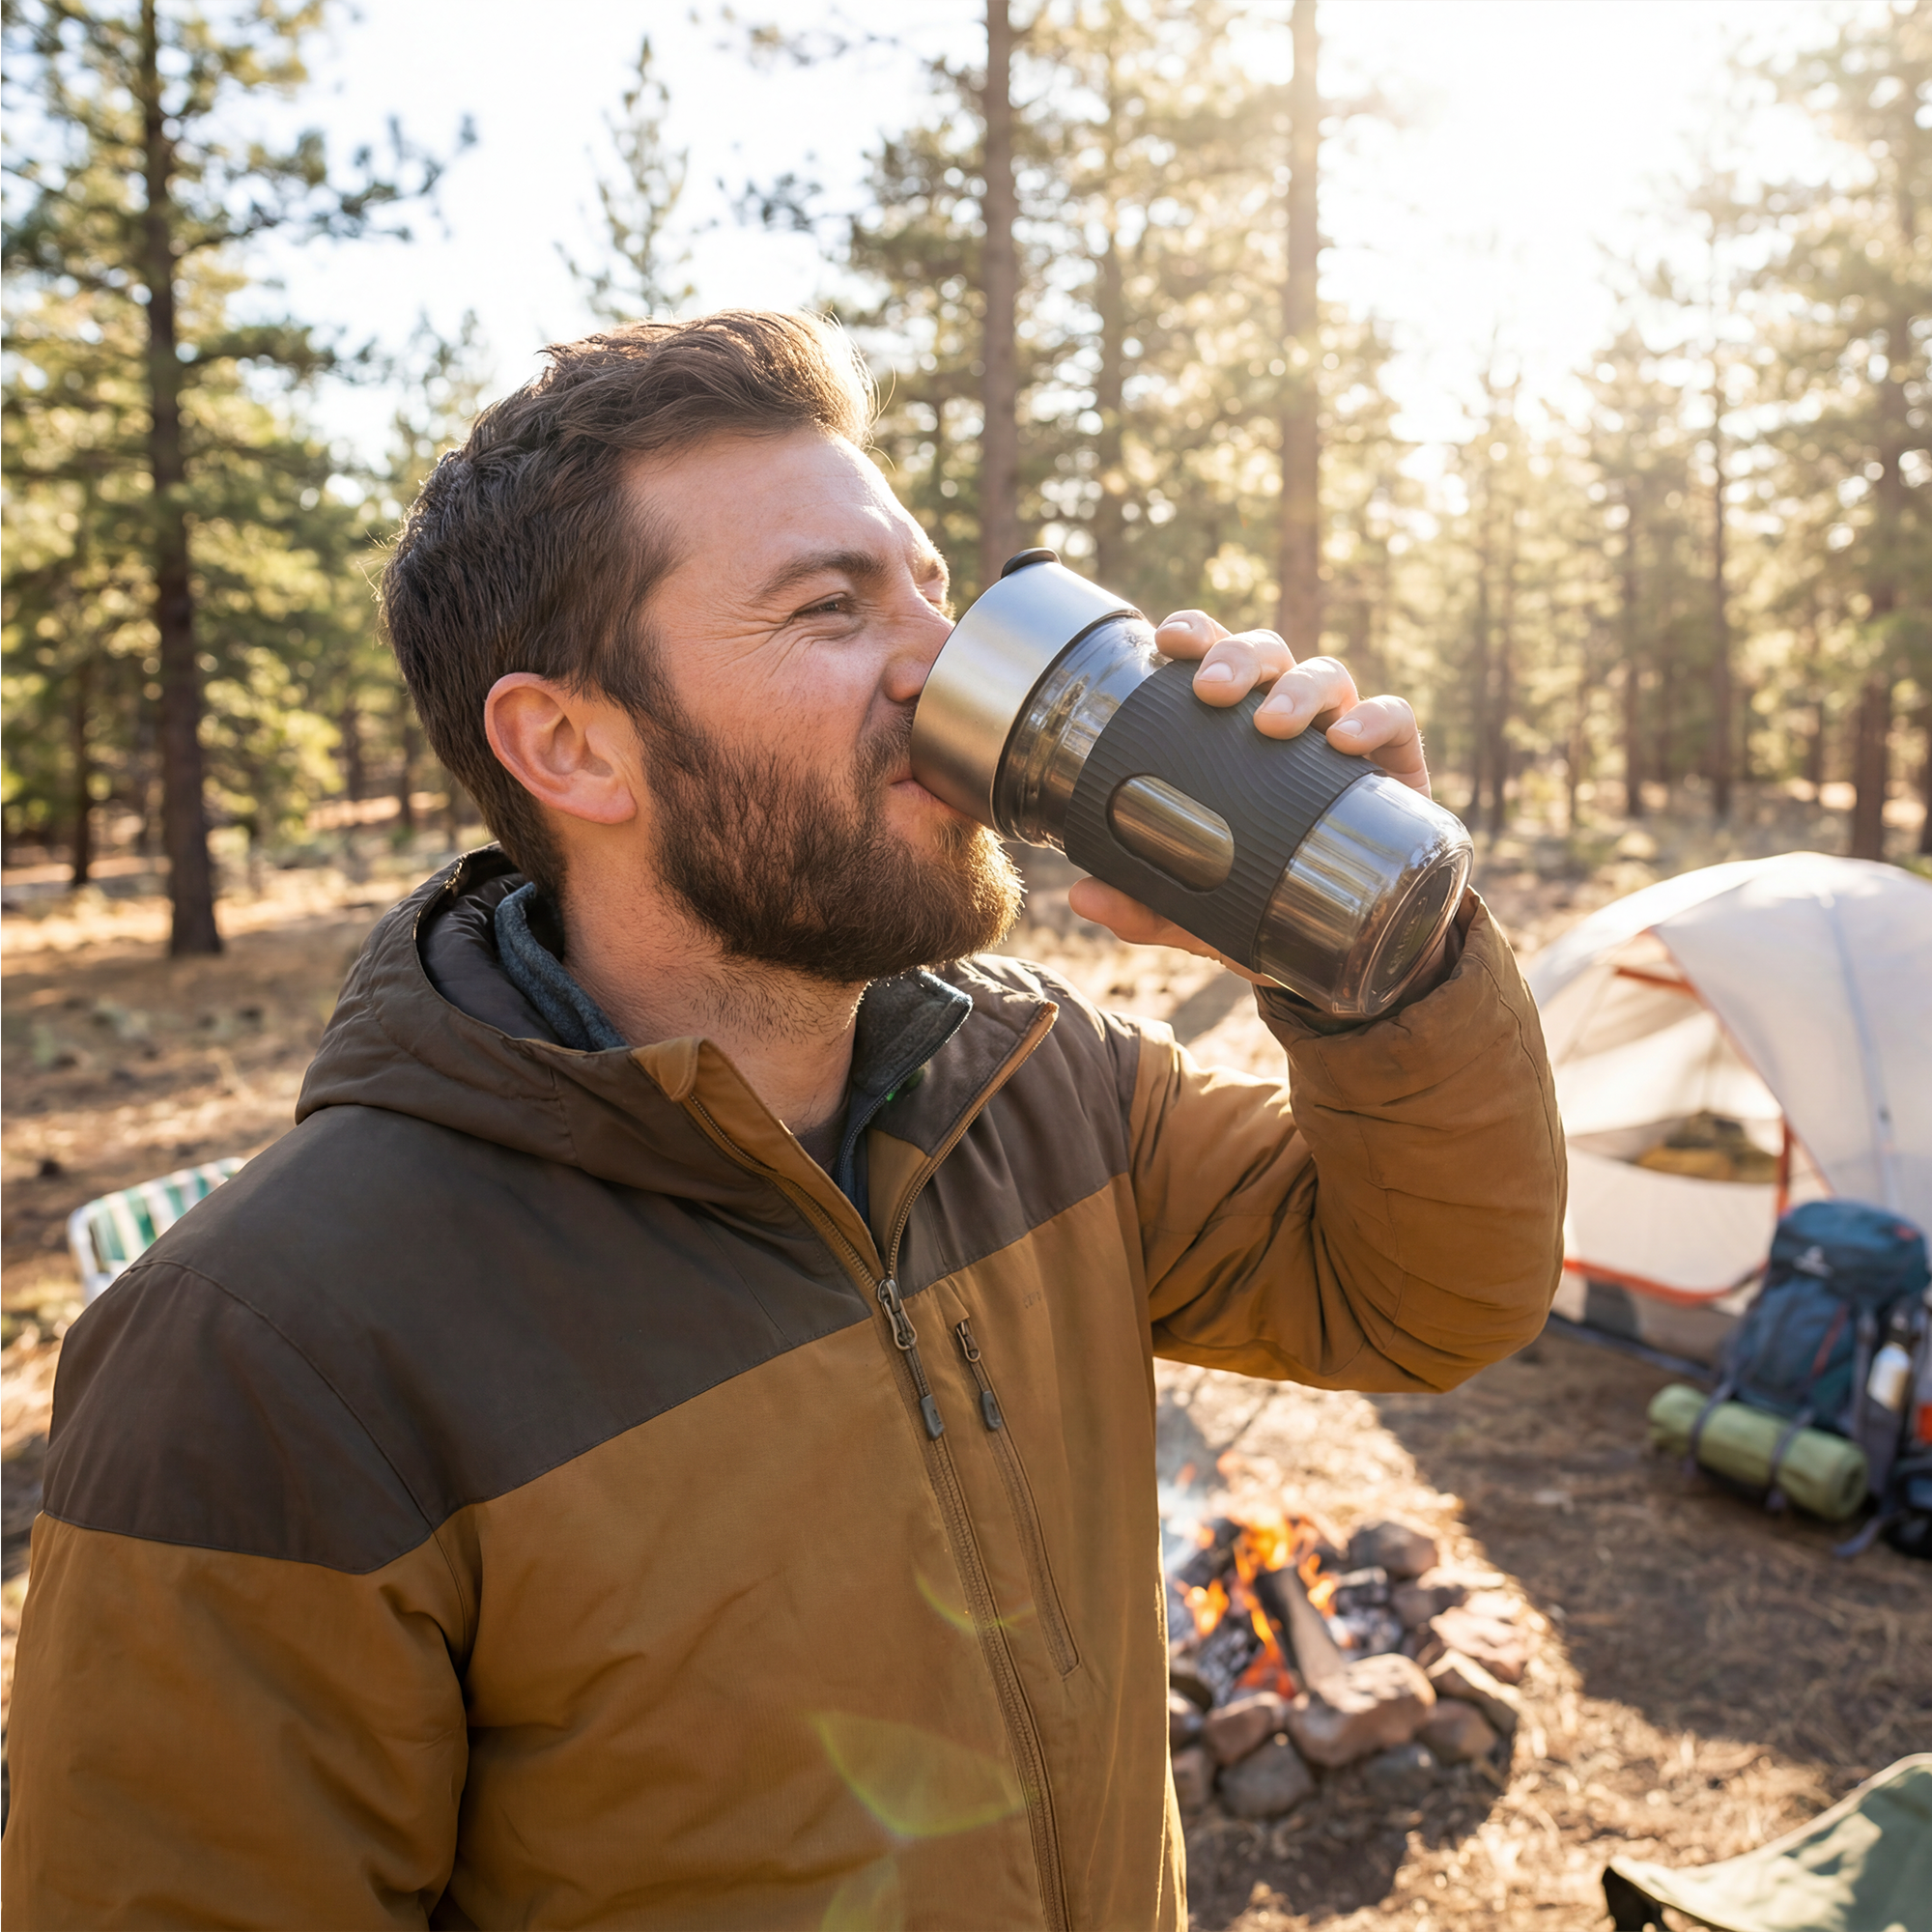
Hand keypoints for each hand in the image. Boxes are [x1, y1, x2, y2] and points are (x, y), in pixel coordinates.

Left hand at [1066, 609, 1443, 989]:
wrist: (1351, 947)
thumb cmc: (1269, 902)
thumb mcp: (1202, 913)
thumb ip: (1147, 905)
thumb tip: (1082, 898)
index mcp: (1233, 732)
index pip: (1212, 661)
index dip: (1194, 635)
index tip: (1166, 640)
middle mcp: (1287, 719)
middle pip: (1266, 654)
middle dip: (1238, 657)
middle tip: (1212, 691)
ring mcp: (1343, 735)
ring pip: (1326, 675)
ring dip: (1298, 689)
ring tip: (1273, 723)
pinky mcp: (1396, 764)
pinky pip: (1394, 720)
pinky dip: (1373, 720)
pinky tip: (1347, 742)